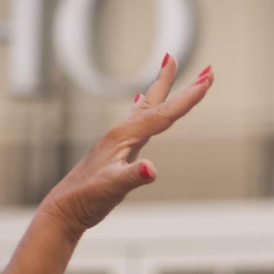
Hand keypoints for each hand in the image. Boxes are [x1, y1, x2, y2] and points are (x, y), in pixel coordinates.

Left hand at [37, 55, 212, 239]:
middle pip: (157, 101)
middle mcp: (123, 131)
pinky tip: (140, 99)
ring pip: (147, 106)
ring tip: (167, 66)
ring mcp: (121, 139)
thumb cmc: (87, 197)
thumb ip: (133, 177)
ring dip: (162, 87)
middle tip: (204, 68)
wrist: (66, 207)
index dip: (188, 97)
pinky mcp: (119, 148)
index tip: (207, 79)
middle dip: (179, 82)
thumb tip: (152, 169)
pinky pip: (137, 119)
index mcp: (125, 136)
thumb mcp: (112, 188)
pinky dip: (144, 105)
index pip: (163, 113)